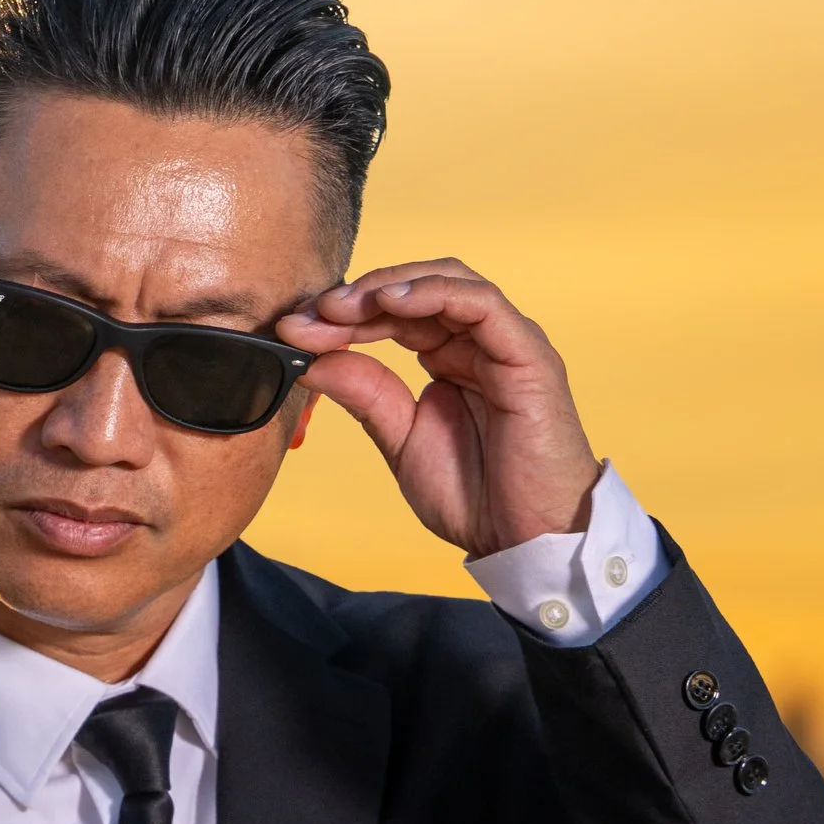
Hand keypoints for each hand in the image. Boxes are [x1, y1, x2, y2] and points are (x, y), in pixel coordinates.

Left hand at [278, 258, 599, 556]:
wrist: (525, 541)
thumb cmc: (476, 497)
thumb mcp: (401, 440)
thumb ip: (365, 395)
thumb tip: (312, 358)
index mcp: (451, 359)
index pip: (395, 315)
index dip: (343, 316)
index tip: (295, 329)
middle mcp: (478, 343)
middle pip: (416, 291)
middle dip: (358, 297)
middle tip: (310, 314)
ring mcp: (506, 345)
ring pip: (447, 283)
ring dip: (389, 287)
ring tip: (343, 306)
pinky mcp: (528, 355)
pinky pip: (482, 304)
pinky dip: (434, 294)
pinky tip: (391, 303)